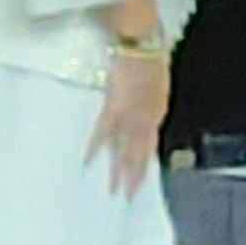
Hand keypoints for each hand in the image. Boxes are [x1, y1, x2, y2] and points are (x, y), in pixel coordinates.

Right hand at [87, 53, 169, 198]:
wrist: (142, 45)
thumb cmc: (150, 60)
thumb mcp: (157, 86)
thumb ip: (151, 104)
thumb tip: (146, 116)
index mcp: (156, 114)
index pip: (149, 147)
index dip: (144, 165)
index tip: (139, 182)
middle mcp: (145, 121)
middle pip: (139, 155)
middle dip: (134, 177)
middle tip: (128, 198)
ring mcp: (129, 117)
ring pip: (124, 150)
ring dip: (117, 171)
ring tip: (113, 191)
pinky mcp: (113, 109)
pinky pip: (102, 134)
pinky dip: (95, 148)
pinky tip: (88, 163)